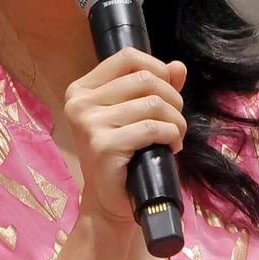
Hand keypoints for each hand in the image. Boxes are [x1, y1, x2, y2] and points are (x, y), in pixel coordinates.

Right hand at [59, 50, 188, 230]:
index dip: (157, 68)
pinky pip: (152, 128)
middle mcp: (80, 103)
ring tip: (175, 136)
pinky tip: (171, 147)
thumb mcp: (134, 115)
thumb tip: (178, 66)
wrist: (108, 201)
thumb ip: (154, 88)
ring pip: (152, 104)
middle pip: (144, 79)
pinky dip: (171, 135)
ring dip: (176, 121)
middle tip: (175, 121)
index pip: (127, 57)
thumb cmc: (122, 156)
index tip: (168, 91)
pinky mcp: (103, 146)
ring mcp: (89, 124)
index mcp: (81, 90)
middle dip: (173, 98)